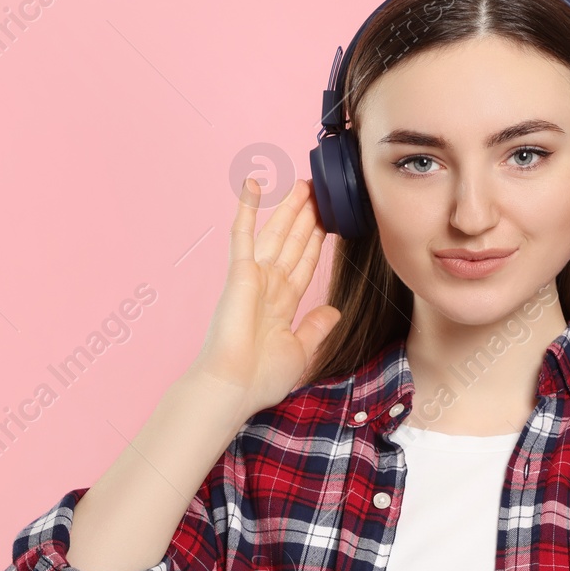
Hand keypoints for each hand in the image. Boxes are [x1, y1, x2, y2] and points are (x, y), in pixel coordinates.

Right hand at [188, 177, 340, 416]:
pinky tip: (253, 185)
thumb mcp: (301, 351)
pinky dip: (247, 209)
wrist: (235, 386)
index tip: (328, 221)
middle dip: (307, 218)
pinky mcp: (239, 273)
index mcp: (282, 304)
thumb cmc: (261, 377)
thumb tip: (334, 311)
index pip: (304, 264)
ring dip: (289, 209)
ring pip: (276, 233)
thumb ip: (315, 327)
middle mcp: (268, 286)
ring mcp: (253, 277)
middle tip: (318, 192)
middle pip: (293, 243)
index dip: (316, 242)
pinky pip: (242, 234)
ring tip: (302, 184)